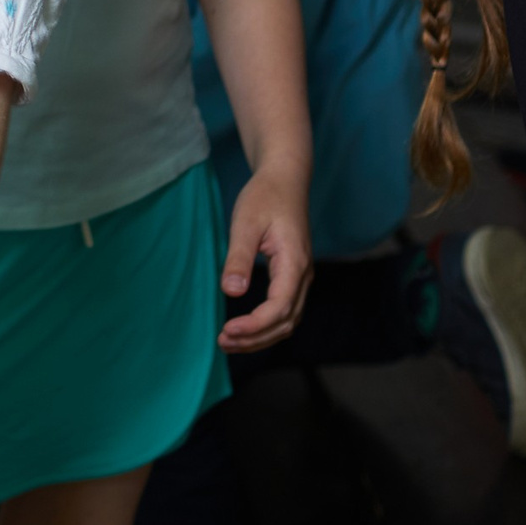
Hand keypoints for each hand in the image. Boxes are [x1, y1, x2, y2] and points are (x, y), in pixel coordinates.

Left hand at [218, 161, 311, 351]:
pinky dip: (266, 326)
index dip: (255, 325)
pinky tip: (244, 329)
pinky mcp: (293, 277)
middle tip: (222, 343)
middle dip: (256, 338)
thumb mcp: (245, 224)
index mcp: (294, 263)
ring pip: (288, 321)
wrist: (285, 181)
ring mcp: (301, 278)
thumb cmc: (264, 198)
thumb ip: (239, 258)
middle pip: (286, 322)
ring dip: (261, 336)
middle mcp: (303, 275)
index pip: (279, 307)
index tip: (228, 330)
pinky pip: (285, 311)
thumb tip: (232, 292)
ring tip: (228, 342)